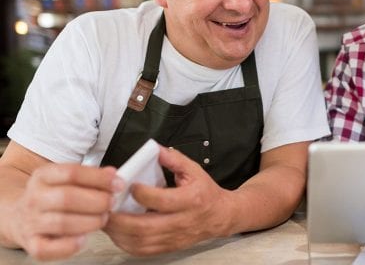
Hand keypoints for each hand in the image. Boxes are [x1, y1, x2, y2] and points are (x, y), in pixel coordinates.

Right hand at [10, 163, 119, 260]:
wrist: (18, 215)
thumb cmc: (51, 196)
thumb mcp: (66, 178)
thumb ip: (91, 175)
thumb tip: (112, 174)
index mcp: (43, 176)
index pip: (72, 173)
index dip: (99, 178)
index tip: (118, 184)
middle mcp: (34, 198)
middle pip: (67, 198)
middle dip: (97, 201)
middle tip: (111, 203)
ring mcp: (31, 222)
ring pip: (62, 223)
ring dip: (90, 222)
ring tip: (103, 218)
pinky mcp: (32, 244)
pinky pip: (48, 249)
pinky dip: (69, 246)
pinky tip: (83, 239)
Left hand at [104, 146, 233, 255]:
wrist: (221, 216)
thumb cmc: (206, 193)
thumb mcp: (195, 170)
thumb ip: (174, 160)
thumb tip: (155, 149)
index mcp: (190, 200)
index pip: (162, 200)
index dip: (142, 194)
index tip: (130, 185)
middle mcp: (182, 221)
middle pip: (146, 227)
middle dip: (121, 219)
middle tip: (107, 207)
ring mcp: (174, 237)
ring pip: (141, 242)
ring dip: (119, 233)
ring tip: (107, 219)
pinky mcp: (168, 247)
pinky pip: (142, 251)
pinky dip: (126, 243)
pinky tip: (118, 232)